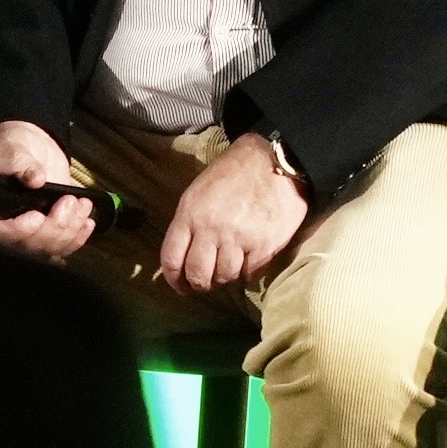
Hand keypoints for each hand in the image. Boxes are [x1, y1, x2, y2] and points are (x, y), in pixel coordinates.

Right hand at [0, 120, 97, 262]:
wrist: (30, 148)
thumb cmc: (12, 150)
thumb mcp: (12, 152)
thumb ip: (22, 165)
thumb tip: (36, 178)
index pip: (2, 233)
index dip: (21, 229)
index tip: (37, 215)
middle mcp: (10, 226)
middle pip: (31, 243)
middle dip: (55, 225)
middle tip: (67, 201)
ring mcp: (32, 230)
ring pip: (51, 246)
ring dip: (71, 228)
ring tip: (80, 204)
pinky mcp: (51, 228)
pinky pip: (64, 244)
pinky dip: (78, 235)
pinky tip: (86, 221)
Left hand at [158, 132, 309, 296]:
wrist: (275, 161)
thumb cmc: (234, 173)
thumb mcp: (199, 191)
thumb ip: (189, 223)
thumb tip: (185, 255)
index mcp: (190, 214)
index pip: (171, 259)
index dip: (174, 280)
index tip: (180, 286)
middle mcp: (212, 229)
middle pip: (198, 275)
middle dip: (199, 284)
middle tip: (205, 283)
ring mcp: (239, 239)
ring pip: (224, 277)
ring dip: (224, 277)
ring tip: (229, 268)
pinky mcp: (264, 246)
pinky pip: (249, 273)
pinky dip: (247, 271)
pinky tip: (248, 260)